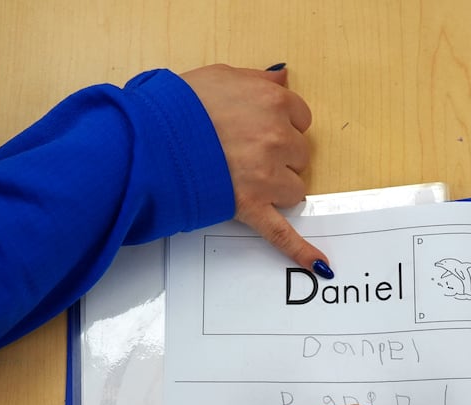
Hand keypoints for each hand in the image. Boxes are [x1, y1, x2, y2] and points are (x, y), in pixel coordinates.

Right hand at [180, 63, 329, 271]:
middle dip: (278, 154)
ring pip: (294, 188)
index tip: (258, 127)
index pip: (299, 118)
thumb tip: (283, 78)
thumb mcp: (222, 75)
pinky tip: (318, 264)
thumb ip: (258, 79)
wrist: (151, 137)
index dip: (279, 124)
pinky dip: (300, 250)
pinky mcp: (252, 207)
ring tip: (242, 178)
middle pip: (298, 154)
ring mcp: (267, 175)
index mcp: (273, 102)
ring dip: (277, 186)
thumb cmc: (180, 105)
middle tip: (243, 150)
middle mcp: (277, 138)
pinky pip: (282, 232)